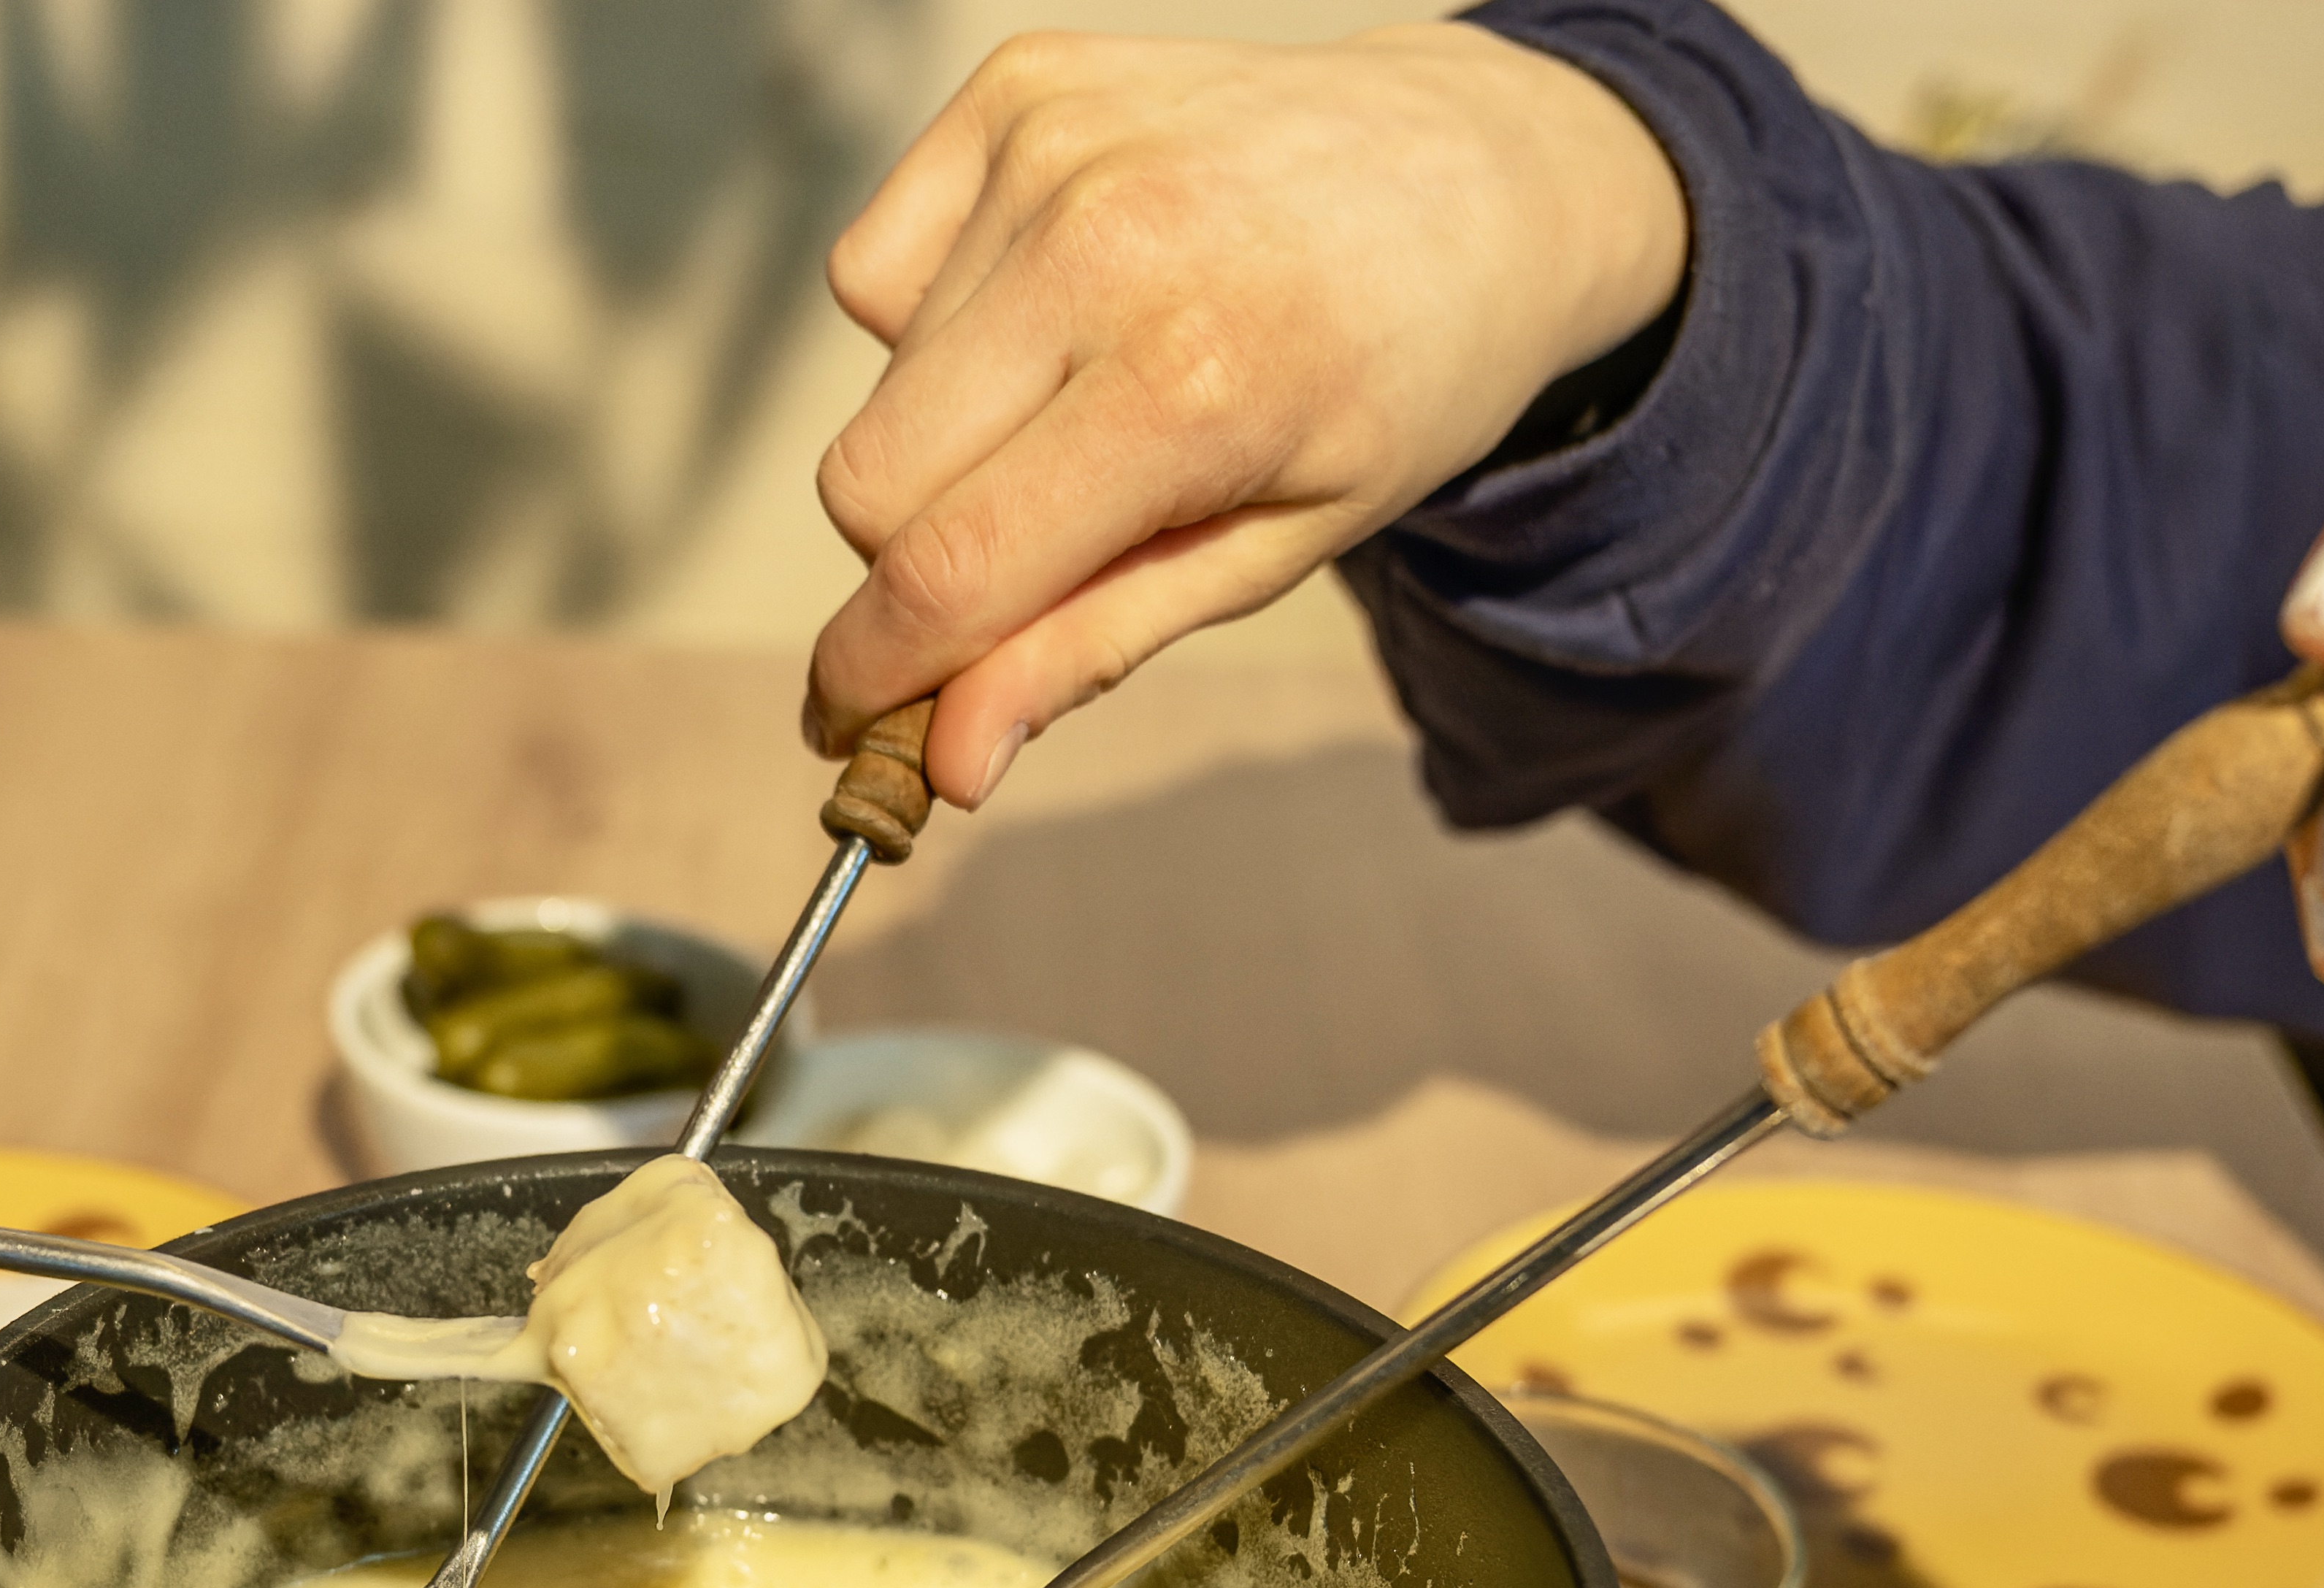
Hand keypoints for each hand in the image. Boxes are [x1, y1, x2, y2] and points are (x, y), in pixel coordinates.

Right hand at [805, 25, 1686, 807]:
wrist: (1474, 171)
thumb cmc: (1387, 377)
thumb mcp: (1275, 550)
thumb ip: (1094, 648)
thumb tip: (946, 763)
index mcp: (1187, 385)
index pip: (944, 569)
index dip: (872, 671)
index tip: (849, 720)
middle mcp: (1102, 243)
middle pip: (872, 484)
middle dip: (915, 558)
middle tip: (1006, 567)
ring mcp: (1050, 148)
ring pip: (878, 387)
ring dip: (945, 436)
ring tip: (1079, 402)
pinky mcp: (1017, 89)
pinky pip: (878, 267)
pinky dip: (934, 318)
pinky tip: (1049, 309)